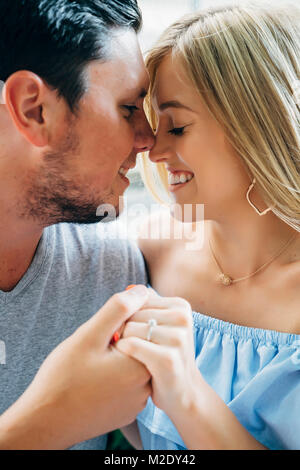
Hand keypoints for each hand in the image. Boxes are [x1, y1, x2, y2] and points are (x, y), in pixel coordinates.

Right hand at [0, 285, 151, 449]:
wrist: (45, 422)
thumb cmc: (64, 378)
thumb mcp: (89, 335)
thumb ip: (119, 309)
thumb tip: (142, 290)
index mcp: (142, 366)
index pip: (145, 326)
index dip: (121, 322)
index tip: (101, 334)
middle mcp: (147, 387)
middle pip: (140, 345)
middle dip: (120, 339)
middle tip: (93, 351)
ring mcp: (137, 403)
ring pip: (133, 363)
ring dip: (117, 357)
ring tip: (91, 366)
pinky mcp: (127, 411)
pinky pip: (127, 383)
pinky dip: (115, 375)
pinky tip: (94, 380)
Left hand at [116, 289, 199, 418]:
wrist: (183, 393)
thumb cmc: (165, 355)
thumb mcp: (161, 325)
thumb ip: (147, 304)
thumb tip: (128, 288)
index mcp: (181, 306)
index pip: (137, 299)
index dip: (128, 317)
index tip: (138, 334)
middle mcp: (183, 318)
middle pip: (131, 313)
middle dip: (125, 330)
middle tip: (137, 348)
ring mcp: (178, 339)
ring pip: (128, 329)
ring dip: (123, 343)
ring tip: (137, 356)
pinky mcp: (168, 359)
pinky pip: (130, 345)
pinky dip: (123, 353)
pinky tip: (131, 362)